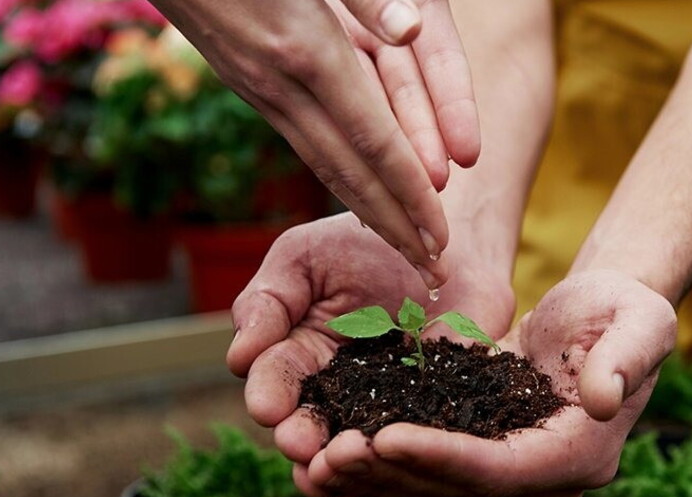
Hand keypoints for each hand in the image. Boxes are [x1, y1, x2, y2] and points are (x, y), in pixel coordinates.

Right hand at [151, 0, 479, 287]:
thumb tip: (412, 29)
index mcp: (307, 52)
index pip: (374, 141)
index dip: (410, 194)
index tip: (440, 237)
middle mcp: (282, 85)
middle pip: (350, 174)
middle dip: (395, 227)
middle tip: (432, 272)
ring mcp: (262, 90)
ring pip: (324, 166)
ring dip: (368, 213)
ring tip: (405, 247)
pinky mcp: (251, 87)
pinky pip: (305, 145)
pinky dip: (339, 180)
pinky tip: (358, 195)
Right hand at [227, 212, 514, 472]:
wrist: (450, 244)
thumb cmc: (367, 243)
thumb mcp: (305, 260)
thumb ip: (268, 302)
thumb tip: (238, 355)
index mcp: (297, 355)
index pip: (274, 382)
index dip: (270, 396)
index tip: (270, 408)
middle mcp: (335, 393)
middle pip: (308, 429)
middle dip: (301, 439)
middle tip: (303, 447)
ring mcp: (383, 409)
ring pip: (352, 453)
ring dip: (339, 471)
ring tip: (336, 478)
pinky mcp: (431, 418)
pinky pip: (410, 453)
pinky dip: (392, 480)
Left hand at [296, 270, 676, 496]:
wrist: (604, 316)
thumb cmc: (624, 309)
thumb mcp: (640, 320)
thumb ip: (626, 357)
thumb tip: (600, 399)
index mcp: (579, 453)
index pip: (500, 467)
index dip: (440, 456)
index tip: (383, 436)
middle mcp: (544, 477)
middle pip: (456, 487)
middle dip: (391, 473)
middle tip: (327, 455)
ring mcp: (513, 469)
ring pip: (434, 485)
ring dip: (373, 476)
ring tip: (313, 459)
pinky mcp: (485, 451)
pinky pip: (428, 467)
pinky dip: (382, 463)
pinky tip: (332, 455)